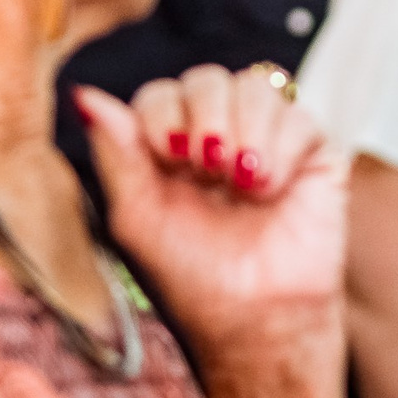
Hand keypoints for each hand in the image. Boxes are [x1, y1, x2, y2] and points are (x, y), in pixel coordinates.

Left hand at [76, 65, 347, 365]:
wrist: (254, 317)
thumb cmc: (192, 276)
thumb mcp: (138, 217)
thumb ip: (117, 153)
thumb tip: (84, 94)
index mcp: (171, 147)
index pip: (162, 95)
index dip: (163, 116)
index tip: (170, 162)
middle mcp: (219, 134)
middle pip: (208, 79)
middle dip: (205, 118)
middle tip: (209, 170)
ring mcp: (268, 139)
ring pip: (258, 86)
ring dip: (245, 130)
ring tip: (242, 182)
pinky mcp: (314, 151)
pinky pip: (300, 117)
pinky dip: (281, 149)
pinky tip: (270, 189)